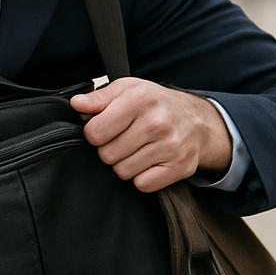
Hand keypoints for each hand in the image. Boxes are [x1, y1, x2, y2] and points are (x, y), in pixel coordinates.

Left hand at [69, 77, 232, 192]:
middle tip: (125, 139)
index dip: (94, 134)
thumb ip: (99, 98)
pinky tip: (150, 162)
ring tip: (138, 149)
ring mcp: (170, 146)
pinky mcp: (179, 167)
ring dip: (126, 164)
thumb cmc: (156, 104)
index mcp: (139, 99)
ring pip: (123, 172)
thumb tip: (76, 104)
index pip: (95, 132)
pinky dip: (143, 177)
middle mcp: (157, 123)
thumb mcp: (128, 90)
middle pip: (107, 155)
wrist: (198, 120)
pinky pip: (142, 184)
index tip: (105, 129)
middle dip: (110, 149)